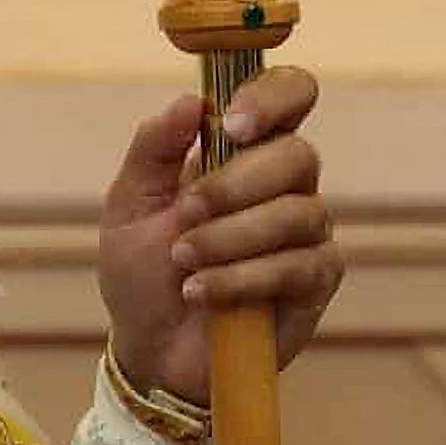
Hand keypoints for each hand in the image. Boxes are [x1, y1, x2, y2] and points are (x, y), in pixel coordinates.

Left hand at [99, 65, 340, 403]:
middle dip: (233, 185)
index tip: (232, 124)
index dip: (273, 96)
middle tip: (185, 213)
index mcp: (243, 152)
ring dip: (228, 238)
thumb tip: (189, 101)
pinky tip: (199, 292)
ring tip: (183, 262)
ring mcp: (307, 232)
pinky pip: (297, 265)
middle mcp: (286, 185)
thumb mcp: (129, 207)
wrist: (148, 349)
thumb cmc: (142, 273)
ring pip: (296, 213)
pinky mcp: (316, 280)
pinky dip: (240, 278)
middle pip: (297, 154)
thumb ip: (152, 150)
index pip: (290, 95)